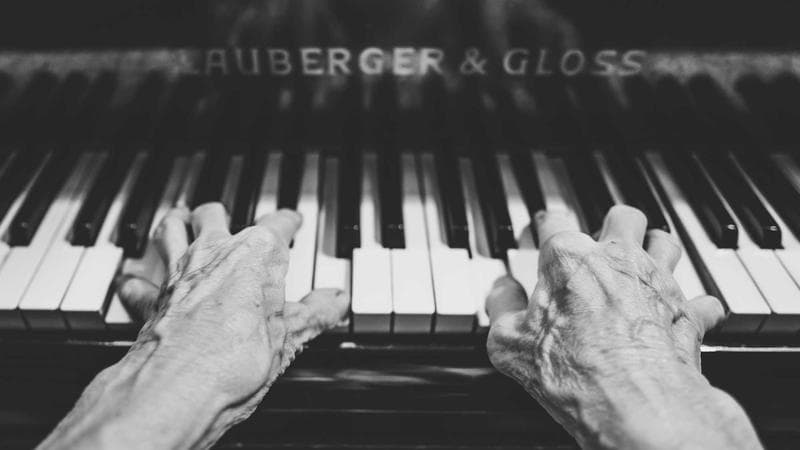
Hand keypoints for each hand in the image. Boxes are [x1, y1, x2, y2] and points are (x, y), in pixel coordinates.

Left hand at [40, 203, 347, 449]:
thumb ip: (314, 313)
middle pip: (213, 215)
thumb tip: (335, 301)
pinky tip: (134, 281)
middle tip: (226, 216)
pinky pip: (139, 281)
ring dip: (174, 224)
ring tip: (178, 219)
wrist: (180, 387)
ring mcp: (178, 273)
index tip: (292, 221)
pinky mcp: (151, 299)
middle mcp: (214, 253)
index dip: (288, 222)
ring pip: (170, 229)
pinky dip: (138, 280)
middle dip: (220, 213)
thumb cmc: (233, 360)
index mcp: (256, 254)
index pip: (277, 225)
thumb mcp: (289, 338)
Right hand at [486, 205, 761, 449]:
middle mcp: (617, 259)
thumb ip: (501, 307)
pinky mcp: (687, 312)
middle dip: (614, 225)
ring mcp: (657, 283)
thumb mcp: (509, 343)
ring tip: (644, 265)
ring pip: (667, 241)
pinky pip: (702, 299)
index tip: (540, 233)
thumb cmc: (573, 371)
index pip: (552, 220)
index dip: (543, 226)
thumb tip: (501, 293)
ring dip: (657, 250)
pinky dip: (693, 306)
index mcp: (568, 259)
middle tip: (602, 242)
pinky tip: (684, 314)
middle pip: (623, 217)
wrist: (634, 403)